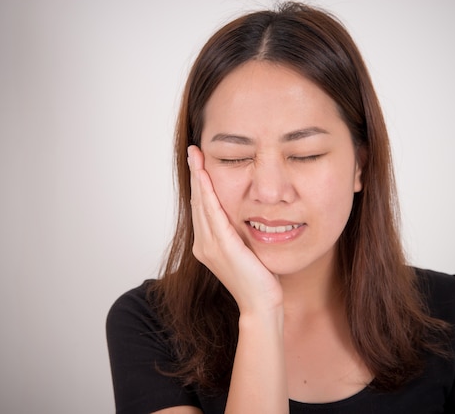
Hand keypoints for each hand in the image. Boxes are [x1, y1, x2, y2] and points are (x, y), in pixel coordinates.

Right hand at [187, 145, 282, 313]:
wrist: (260, 304)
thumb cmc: (259, 279)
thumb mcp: (247, 249)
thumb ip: (241, 233)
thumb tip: (247, 215)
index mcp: (208, 245)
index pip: (202, 207)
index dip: (199, 183)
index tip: (198, 162)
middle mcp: (204, 244)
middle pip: (197, 202)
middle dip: (196, 174)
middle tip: (194, 151)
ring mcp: (210, 246)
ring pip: (201, 204)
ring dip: (198, 178)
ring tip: (196, 156)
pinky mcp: (222, 246)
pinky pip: (212, 213)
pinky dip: (207, 193)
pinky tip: (205, 176)